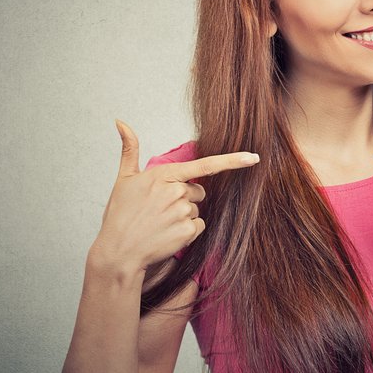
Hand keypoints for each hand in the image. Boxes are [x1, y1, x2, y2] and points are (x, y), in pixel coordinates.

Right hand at [89, 119, 258, 276]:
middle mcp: (176, 191)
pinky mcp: (187, 232)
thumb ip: (129, 148)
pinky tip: (168, 234)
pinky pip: (199, 226)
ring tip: (160, 223)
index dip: (233, 161)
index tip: (254, 157)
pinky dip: (187, 232)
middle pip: (198, 190)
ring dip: (184, 216)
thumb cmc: (120, 215)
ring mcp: (183, 212)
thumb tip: (120, 121)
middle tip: (160, 209)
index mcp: (164, 174)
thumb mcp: (123, 179)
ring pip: (197, 209)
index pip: (205, 165)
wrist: (118, 251)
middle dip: (185, 198)